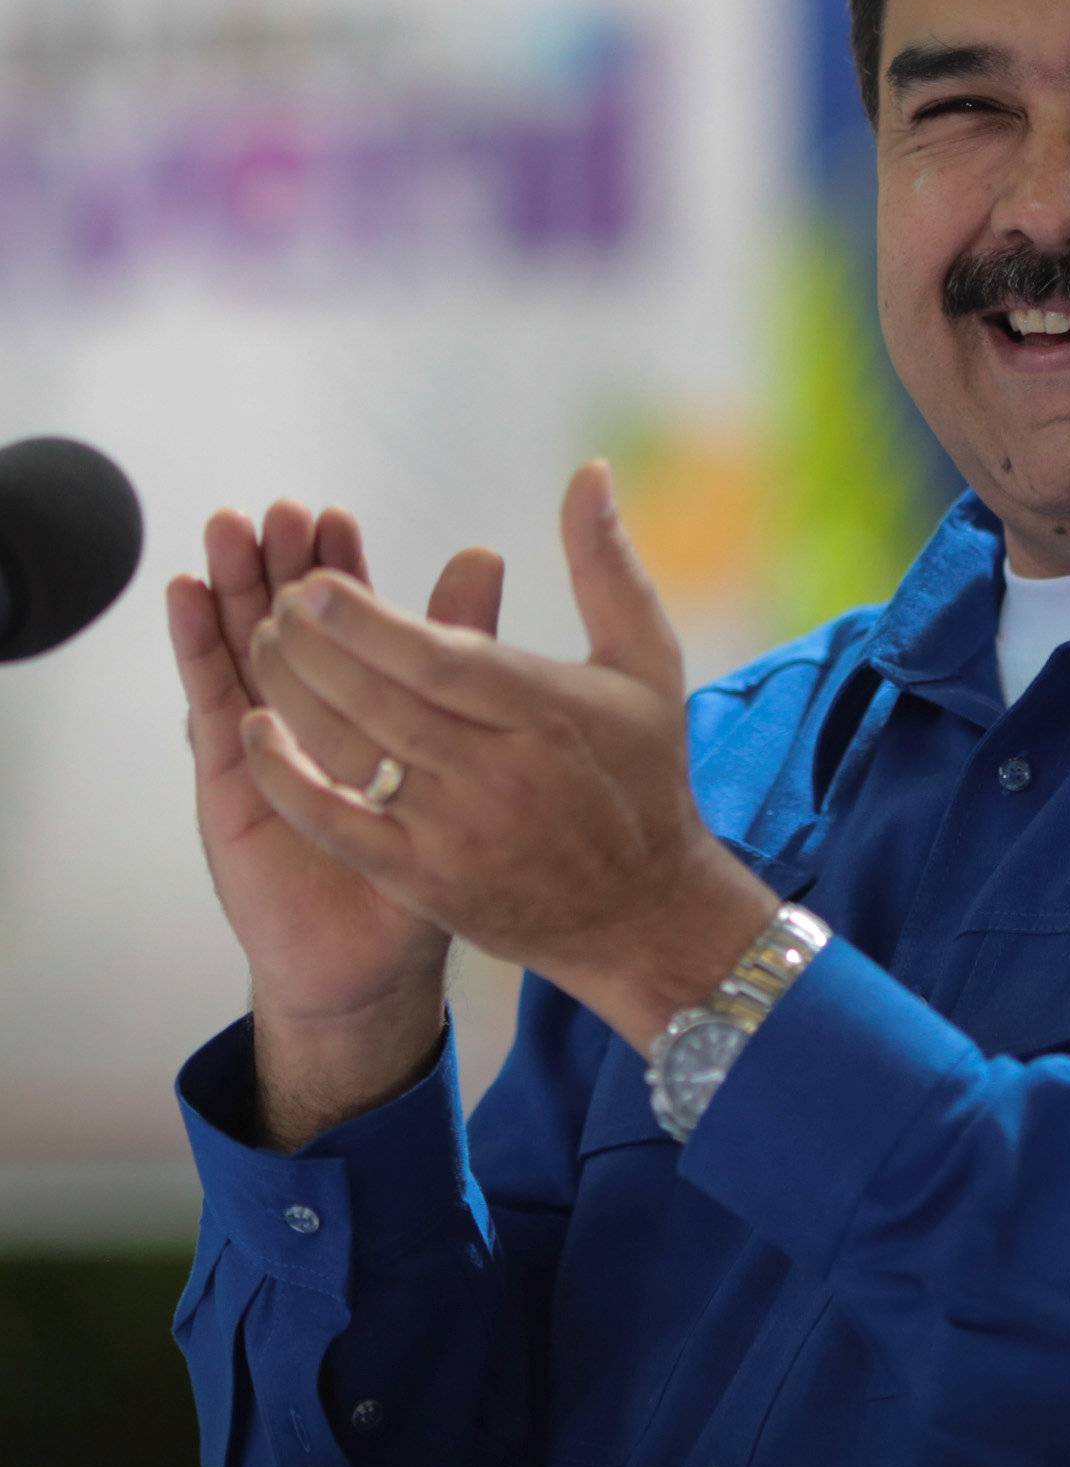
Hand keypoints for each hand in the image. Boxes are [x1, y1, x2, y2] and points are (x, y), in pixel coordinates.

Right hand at [168, 498, 503, 1028]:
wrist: (375, 956)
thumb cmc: (427, 852)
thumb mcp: (461, 751)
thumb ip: (467, 653)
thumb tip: (485, 555)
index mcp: (370, 704)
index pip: (351, 621)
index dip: (340, 568)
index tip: (334, 516)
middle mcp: (314, 712)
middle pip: (289, 621)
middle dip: (282, 564)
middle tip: (280, 510)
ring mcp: (268, 742)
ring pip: (245, 647)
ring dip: (233, 587)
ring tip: (229, 530)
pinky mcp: (231, 780)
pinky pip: (213, 705)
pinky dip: (198, 650)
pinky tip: (187, 599)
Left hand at [235, 461, 777, 1046]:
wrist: (640, 908)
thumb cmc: (642, 771)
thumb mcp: (646, 658)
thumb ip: (607, 564)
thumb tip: (589, 472)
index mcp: (548, 713)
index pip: (442, 661)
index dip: (369, 622)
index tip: (316, 582)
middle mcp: (498, 775)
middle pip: (382, 703)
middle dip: (314, 648)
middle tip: (277, 600)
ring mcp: (456, 833)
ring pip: (352, 756)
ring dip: (294, 695)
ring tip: (263, 643)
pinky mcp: (424, 881)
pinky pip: (338, 826)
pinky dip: (290, 779)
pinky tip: (256, 732)